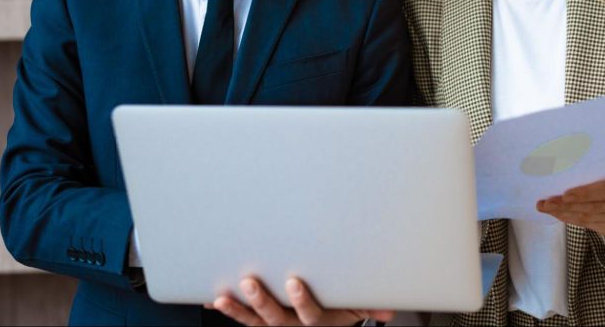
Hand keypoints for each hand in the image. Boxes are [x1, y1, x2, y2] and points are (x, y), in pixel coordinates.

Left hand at [209, 276, 394, 325]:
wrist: (326, 325)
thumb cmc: (340, 308)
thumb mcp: (357, 307)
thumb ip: (370, 305)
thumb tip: (389, 310)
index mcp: (318, 322)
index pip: (309, 313)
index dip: (301, 301)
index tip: (294, 282)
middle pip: (276, 318)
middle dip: (262, 301)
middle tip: (251, 283)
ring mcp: (275, 326)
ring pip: (255, 321)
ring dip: (239, 309)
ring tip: (224, 296)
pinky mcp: (261, 324)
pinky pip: (243, 319)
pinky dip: (228, 310)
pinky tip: (215, 301)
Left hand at [536, 167, 604, 235]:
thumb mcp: (602, 167)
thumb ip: (587, 172)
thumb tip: (558, 173)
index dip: (585, 194)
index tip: (564, 195)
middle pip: (594, 207)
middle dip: (567, 206)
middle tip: (546, 203)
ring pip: (588, 218)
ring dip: (564, 214)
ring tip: (546, 208)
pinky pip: (587, 225)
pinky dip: (570, 219)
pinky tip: (557, 213)